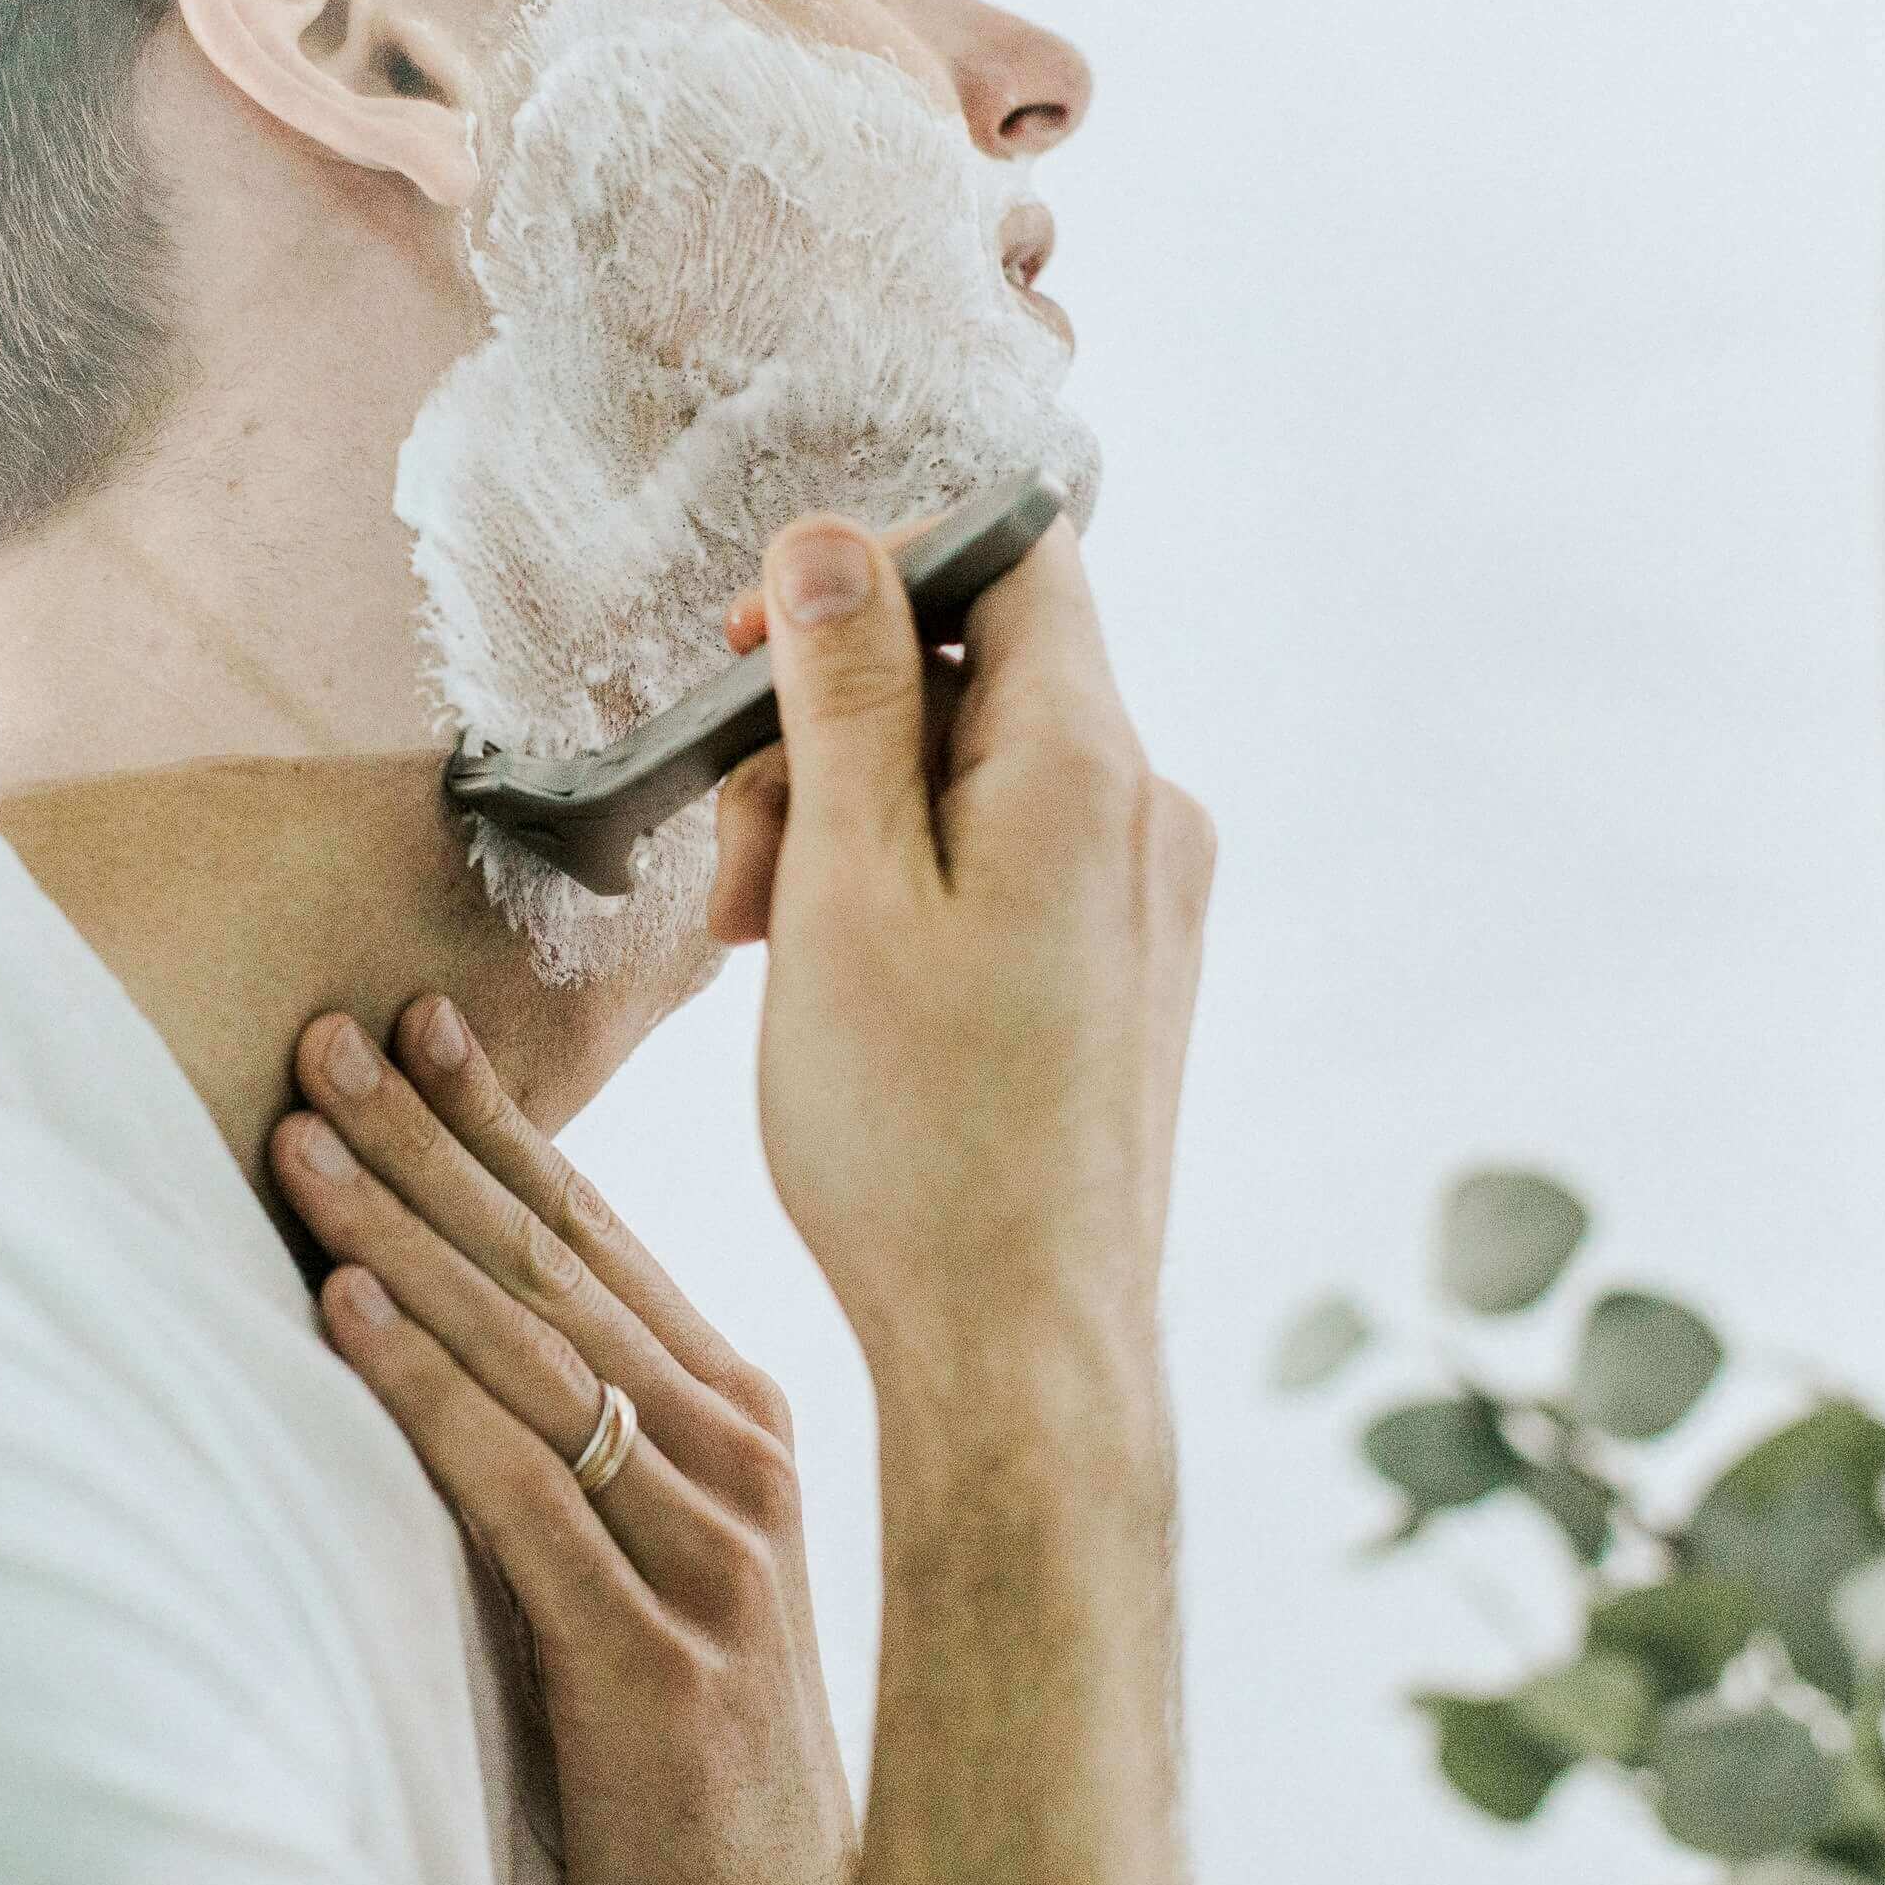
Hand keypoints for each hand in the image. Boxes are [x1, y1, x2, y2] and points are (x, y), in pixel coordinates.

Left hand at [274, 999, 854, 1884]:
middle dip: (430, 1143)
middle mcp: (737, 1463)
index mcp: (741, 1428)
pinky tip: (341, 1314)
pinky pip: (516, 1492)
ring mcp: (708, 1557)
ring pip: (529, 1357)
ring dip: (400, 1237)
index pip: (598, 1244)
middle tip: (324, 1037)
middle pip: (554, 1271)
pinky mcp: (654, 1660)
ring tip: (302, 1141)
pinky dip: (423, 1390)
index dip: (501, 1128)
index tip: (416, 1020)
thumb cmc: (700, 1763)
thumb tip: (467, 1341)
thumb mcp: (662, 1573)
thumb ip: (591, 1453)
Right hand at [742, 513, 1214, 1390]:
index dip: (873, 565)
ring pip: (970, 774)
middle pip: (971, 670)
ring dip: (846, 820)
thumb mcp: (845, 885)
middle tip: (742, 865)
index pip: (1011, 552)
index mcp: (1086, 767)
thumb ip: (844, 696)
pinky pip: (1000, 860)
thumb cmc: (917, 1135)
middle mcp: (1142, 811)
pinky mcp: (1118, 964)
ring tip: (771, 943)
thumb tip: (832, 541)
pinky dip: (901, 886)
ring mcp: (1141, 892)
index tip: (755, 648)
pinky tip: (835, 979)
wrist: (1017, 1343)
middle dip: (827, 731)